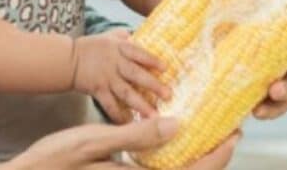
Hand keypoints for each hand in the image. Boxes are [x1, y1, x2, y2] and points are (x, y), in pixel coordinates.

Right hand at [0, 117, 239, 169]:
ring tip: (200, 131)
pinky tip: (165, 139)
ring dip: (192, 159)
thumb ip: (136, 135)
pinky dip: (169, 160)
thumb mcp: (92, 141)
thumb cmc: (53, 162)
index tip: (233, 132)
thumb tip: (177, 125)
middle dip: (211, 157)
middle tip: (224, 130)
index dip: (218, 155)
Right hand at [72, 29, 169, 123]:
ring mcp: (106, 78)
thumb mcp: (107, 36)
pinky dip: (118, 115)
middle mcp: (114, 63)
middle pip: (136, 74)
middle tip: (168, 95)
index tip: (166, 68)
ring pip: (126, 92)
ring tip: (153, 115)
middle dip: (152, 85)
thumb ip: (122, 36)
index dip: (152, 60)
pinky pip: (110, 104)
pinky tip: (129, 124)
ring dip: (140, 105)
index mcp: (118, 48)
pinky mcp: (98, 90)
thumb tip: (136, 34)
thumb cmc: (90, 47)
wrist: (68, 59)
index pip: (138, 53)